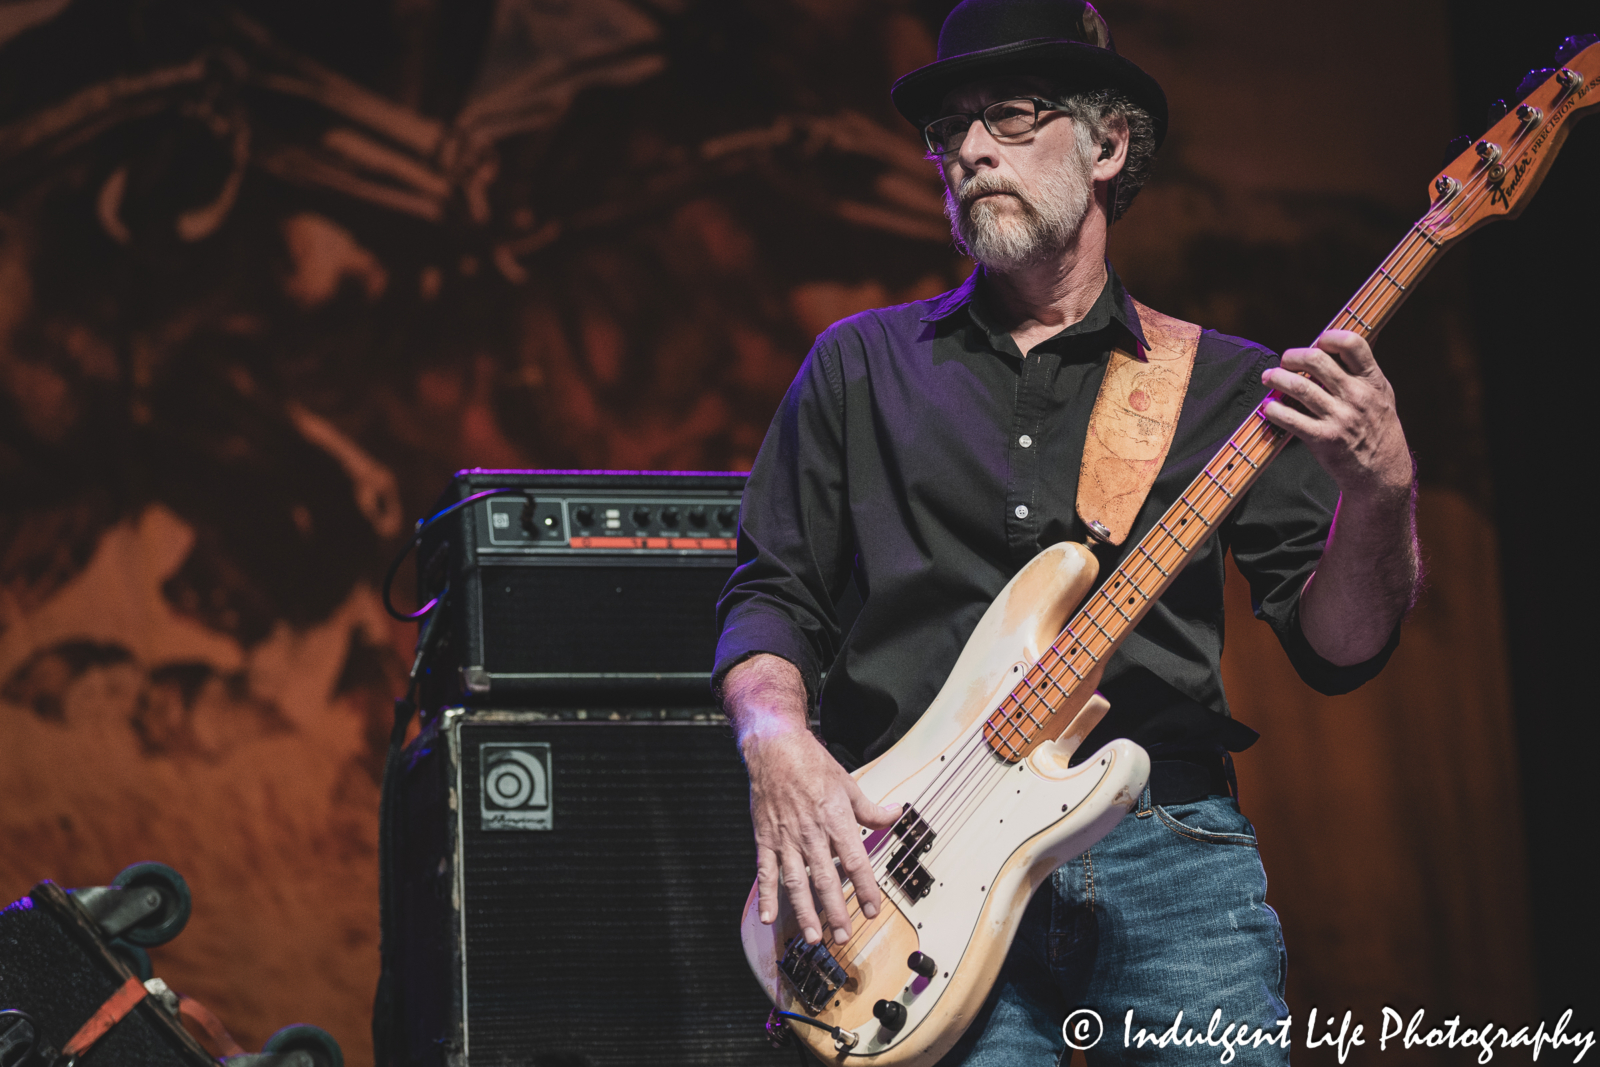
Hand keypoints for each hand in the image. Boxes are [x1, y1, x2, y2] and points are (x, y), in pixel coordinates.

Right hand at [723, 654, 899, 945]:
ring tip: (813, 937)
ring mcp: (786, 838)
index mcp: (836, 820)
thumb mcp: (849, 784)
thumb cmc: (813, 764)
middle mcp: (812, 833)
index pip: (855, 862)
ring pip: (796, 881)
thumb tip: (897, 814)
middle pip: (826, 879)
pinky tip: (768, 917)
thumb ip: (871, 808)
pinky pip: (765, 871)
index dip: (865, 890)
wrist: (775, 748)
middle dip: (835, 911)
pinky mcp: (765, 838)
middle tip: (842, 937)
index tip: (872, 910)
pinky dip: (766, 895)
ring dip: (804, 911)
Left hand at [1261, 330, 1411, 500]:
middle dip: (1293, 356)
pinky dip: (1274, 410)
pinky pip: (1290, 418)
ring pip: (1298, 387)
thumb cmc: (1377, 430)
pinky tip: (1268, 407)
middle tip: (1284, 361)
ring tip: (1269, 378)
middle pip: (1316, 360)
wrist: (1382, 474)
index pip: (1352, 344)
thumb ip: (1362, 373)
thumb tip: (1337, 345)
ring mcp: (1340, 418)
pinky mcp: (1324, 439)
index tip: (1316, 343)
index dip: (1329, 337)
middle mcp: (1357, 396)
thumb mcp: (1381, 396)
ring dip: (1277, 378)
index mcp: (1373, 381)